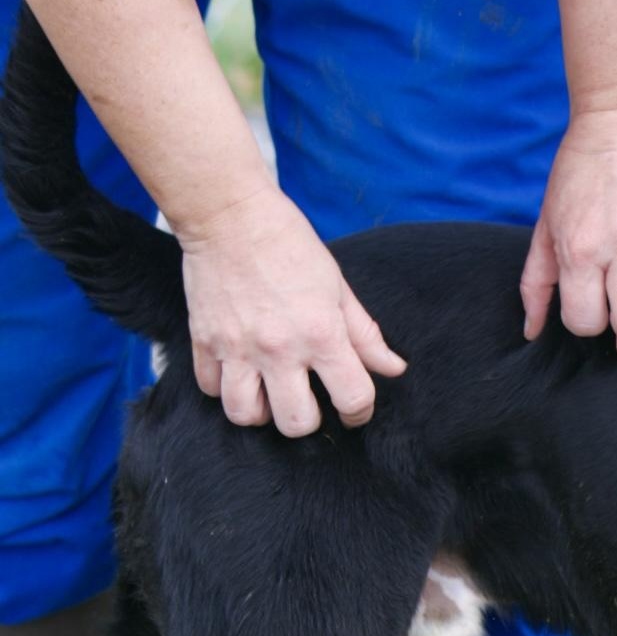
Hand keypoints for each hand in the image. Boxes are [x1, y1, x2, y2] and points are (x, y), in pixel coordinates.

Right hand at [179, 187, 406, 435]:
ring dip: (262, 413)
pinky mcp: (203, 340)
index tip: (354, 410)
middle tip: (308, 402)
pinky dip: (224, 389)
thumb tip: (394, 369)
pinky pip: (209, 389)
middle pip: (295, 423)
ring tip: (270, 394)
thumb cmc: (289, 245)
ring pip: (245, 415)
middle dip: (308, 420)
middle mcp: (279, 348)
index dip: (360, 412)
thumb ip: (365, 335)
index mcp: (320, 333)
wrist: (228, 213)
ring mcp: (237, 347)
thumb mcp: (338, 288)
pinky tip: (239, 374)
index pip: (352, 398)